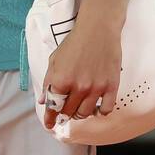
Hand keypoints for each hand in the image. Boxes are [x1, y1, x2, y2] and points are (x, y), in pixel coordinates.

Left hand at [40, 12, 121, 129]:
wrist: (98, 29)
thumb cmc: (74, 42)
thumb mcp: (55, 59)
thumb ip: (48, 81)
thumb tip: (44, 100)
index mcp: (61, 80)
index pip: (53, 107)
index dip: (50, 118)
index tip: (49, 125)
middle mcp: (78, 87)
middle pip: (69, 112)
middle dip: (64, 114)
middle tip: (65, 113)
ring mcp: (96, 88)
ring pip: (86, 113)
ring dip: (80, 114)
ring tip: (79, 108)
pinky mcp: (111, 86)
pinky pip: (106, 109)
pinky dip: (100, 112)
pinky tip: (97, 107)